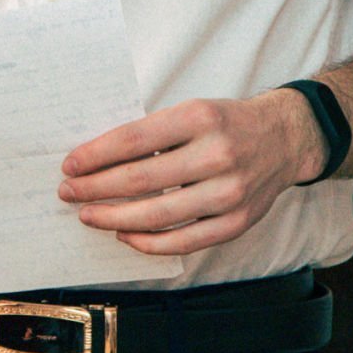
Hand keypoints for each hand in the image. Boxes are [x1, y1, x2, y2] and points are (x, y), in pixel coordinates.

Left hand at [57, 91, 320, 256]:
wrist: (284, 138)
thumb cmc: (225, 123)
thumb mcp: (191, 110)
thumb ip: (152, 133)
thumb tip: (97, 160)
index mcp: (199, 117)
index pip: (134, 139)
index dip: (96, 155)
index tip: (70, 164)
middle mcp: (217, 154)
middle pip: (142, 179)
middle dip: (96, 188)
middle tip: (68, 192)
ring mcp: (230, 191)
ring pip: (159, 215)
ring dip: (114, 217)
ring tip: (88, 215)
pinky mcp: (238, 221)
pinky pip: (185, 241)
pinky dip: (149, 242)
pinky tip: (125, 234)